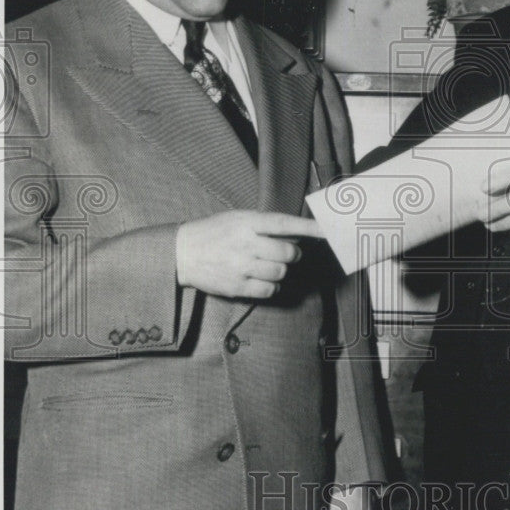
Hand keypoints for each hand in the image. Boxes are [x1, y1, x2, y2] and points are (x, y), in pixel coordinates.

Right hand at [175, 210, 322, 298]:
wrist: (182, 252)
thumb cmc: (214, 233)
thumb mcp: (238, 219)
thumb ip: (264, 225)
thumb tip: (296, 234)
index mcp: (247, 222)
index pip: (284, 224)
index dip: (308, 227)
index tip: (327, 230)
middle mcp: (246, 244)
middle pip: (289, 253)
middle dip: (291, 254)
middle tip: (282, 253)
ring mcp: (242, 266)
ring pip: (281, 273)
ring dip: (280, 270)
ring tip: (265, 265)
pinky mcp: (237, 286)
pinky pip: (269, 290)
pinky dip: (271, 287)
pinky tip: (261, 279)